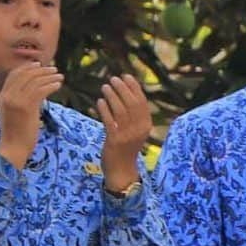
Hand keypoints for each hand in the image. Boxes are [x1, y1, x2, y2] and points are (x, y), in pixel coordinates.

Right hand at [0, 62, 63, 168]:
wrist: (13, 148)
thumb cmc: (16, 135)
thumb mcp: (13, 114)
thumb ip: (20, 101)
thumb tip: (36, 91)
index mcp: (3, 96)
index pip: (14, 75)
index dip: (27, 68)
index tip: (38, 65)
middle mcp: (8, 96)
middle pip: (25, 75)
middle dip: (41, 70)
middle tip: (53, 69)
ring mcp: (16, 100)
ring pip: (35, 81)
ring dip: (49, 77)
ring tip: (60, 76)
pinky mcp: (27, 107)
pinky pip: (41, 90)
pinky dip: (51, 85)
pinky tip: (58, 85)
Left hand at [97, 74, 148, 193]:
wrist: (121, 170)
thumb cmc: (126, 147)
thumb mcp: (135, 131)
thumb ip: (134, 115)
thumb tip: (126, 91)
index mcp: (146, 125)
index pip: (141, 101)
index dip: (134, 87)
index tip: (125, 76)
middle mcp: (139, 129)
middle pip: (131, 103)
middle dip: (122, 88)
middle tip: (113, 79)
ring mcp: (127, 135)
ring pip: (120, 110)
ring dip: (112, 96)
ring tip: (105, 87)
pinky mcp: (114, 140)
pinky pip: (109, 121)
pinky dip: (104, 109)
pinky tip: (99, 101)